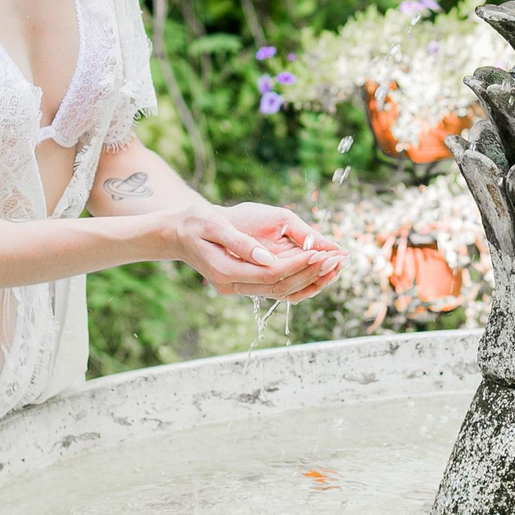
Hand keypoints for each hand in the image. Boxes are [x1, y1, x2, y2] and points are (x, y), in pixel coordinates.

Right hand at [164, 202, 340, 301]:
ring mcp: (236, 288)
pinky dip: (298, 281)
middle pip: (279, 288)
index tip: (321, 253)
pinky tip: (317, 271)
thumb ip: (239, 243)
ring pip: (280, 292)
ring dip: (309, 281)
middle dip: (311, 274)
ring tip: (336, 266)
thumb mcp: (213, 225)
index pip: (270, 275)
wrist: (176, 233)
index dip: (297, 266)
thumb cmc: (193, 222)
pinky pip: (275, 289)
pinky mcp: (242, 284)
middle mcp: (232, 286)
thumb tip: (267, 258)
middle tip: (338, 259)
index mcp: (224, 272)